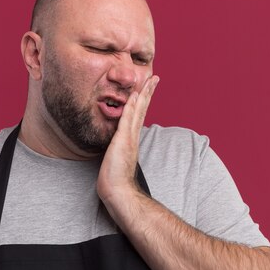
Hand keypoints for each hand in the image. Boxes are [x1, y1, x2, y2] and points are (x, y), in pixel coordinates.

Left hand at [97, 75, 159, 205]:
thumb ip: (117, 152)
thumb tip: (115, 149)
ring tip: (149, 80)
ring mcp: (129, 138)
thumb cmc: (114, 180)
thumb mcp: (115, 161)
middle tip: (154, 78)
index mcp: (131, 139)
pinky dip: (132, 107)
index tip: (146, 89)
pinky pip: (127, 120)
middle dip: (148, 93)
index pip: (138, 116)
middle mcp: (133, 136)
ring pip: (138, 111)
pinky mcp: (123, 141)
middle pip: (142, 110)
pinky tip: (134, 96)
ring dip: (143, 94)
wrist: (118, 192)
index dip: (143, 102)